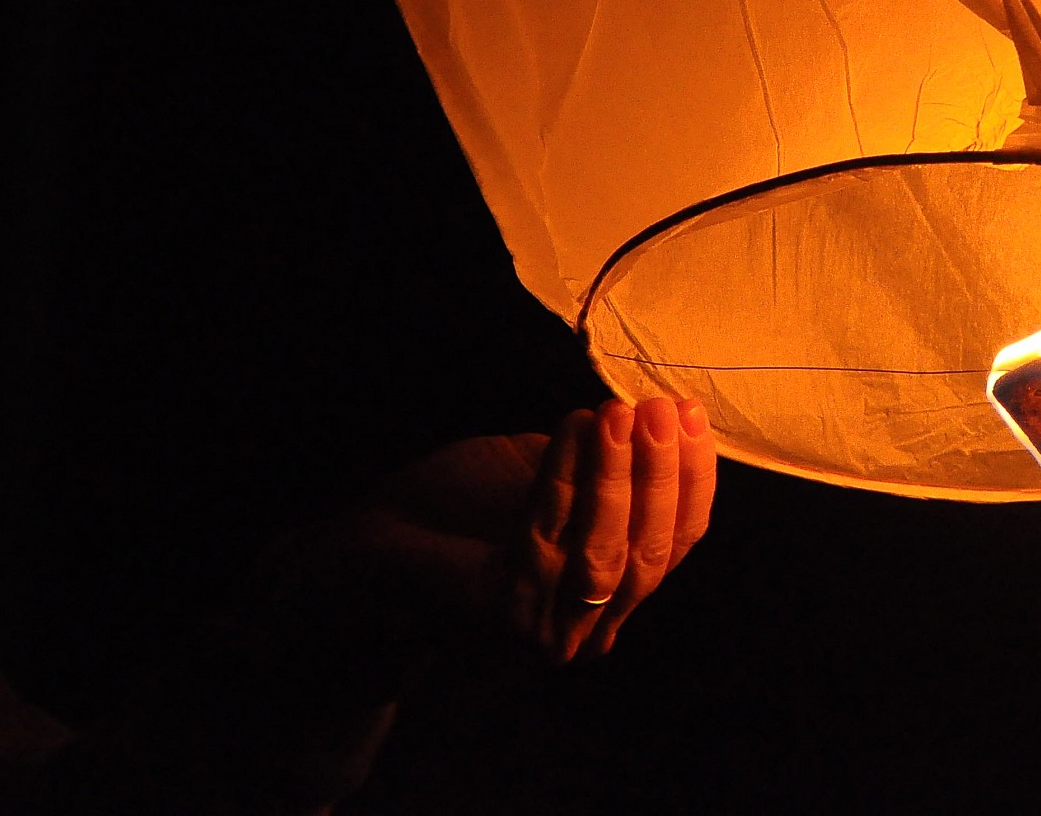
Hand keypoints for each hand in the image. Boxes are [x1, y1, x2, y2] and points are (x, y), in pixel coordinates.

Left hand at [276, 397, 715, 668]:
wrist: (347, 558)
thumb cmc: (443, 512)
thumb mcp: (536, 479)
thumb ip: (589, 466)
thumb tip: (639, 419)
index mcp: (602, 601)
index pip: (674, 547)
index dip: (692, 482)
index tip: (694, 417)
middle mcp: (582, 630)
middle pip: (650, 555)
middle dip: (663, 475)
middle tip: (663, 410)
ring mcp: (540, 630)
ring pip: (606, 553)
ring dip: (620, 475)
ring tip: (622, 413)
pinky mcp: (495, 612)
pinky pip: (549, 539)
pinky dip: (568, 477)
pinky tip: (576, 427)